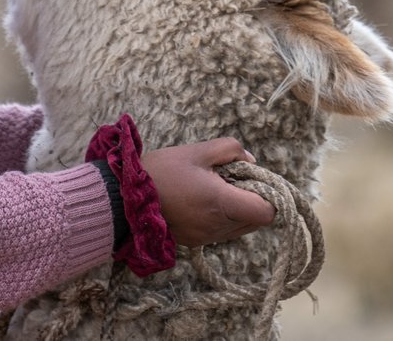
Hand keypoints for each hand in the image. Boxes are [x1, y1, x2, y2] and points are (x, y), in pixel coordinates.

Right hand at [141, 139, 275, 246]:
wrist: (123, 197)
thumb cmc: (161, 170)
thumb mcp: (197, 150)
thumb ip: (230, 150)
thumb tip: (251, 161)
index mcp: (221, 203)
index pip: (267, 212)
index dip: (269, 195)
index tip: (254, 179)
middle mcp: (217, 227)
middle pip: (256, 221)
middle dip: (253, 199)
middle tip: (234, 178)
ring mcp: (206, 238)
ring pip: (240, 227)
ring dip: (237, 209)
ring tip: (215, 187)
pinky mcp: (195, 242)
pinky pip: (222, 232)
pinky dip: (222, 217)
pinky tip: (202, 199)